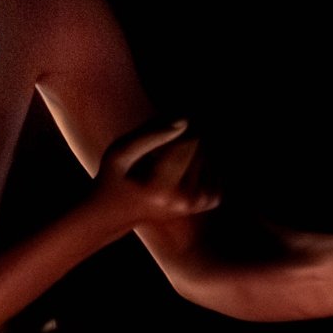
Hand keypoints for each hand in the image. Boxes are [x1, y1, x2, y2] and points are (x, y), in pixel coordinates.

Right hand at [93, 118, 219, 230]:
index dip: (179, 125)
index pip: (191, 140)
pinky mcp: (209, 201)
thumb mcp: (120, 152)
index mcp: (162, 189)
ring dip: (190, 149)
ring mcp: (200, 203)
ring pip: (209, 154)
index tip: (160, 125)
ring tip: (163, 160)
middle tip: (156, 147)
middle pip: (201, 146)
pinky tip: (179, 168)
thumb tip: (187, 119)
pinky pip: (216, 167)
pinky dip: (201, 162)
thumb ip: (150, 135)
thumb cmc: (115, 176)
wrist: (117, 212)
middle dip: (183, 136)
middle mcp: (185, 200)